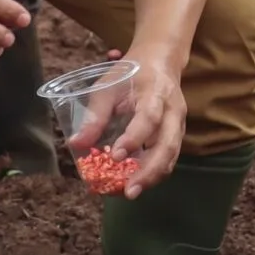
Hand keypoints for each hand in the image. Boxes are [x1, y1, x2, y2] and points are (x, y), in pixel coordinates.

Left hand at [96, 50, 187, 197]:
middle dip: (149, 171)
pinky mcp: (176, 135)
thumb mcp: (108, 87)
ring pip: (171, 156)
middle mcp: (173, 111)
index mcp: (156, 93)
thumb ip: (95, 115)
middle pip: (168, 144)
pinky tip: (134, 183)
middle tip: (128, 191)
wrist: (161, 61)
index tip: (116, 156)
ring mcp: (178, 125)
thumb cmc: (131, 73)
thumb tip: (76, 144)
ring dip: (152, 177)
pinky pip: (169, 158)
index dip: (135, 138)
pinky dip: (153, 173)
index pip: (149, 118)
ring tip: (129, 193)